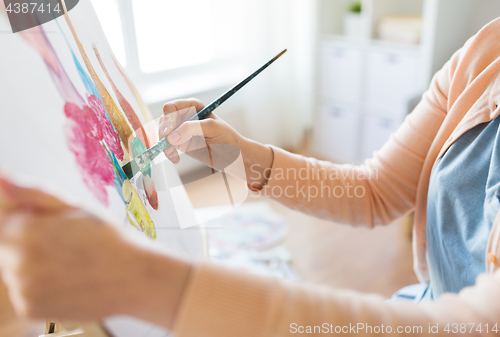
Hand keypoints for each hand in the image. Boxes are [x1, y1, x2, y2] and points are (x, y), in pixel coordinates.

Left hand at [0, 176, 190, 328]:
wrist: (133, 277)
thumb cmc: (108, 239)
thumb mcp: (74, 206)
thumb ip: (32, 192)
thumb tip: (1, 178)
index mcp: (24, 229)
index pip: (6, 222)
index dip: (33, 223)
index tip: (57, 229)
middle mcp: (16, 260)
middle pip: (9, 248)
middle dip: (30, 246)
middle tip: (68, 248)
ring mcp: (22, 287)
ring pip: (15, 272)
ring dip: (34, 268)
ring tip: (70, 266)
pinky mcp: (29, 309)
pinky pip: (24, 295)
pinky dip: (41, 290)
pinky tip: (67, 282)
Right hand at [159, 98, 274, 188]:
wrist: (233, 157)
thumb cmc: (227, 138)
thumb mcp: (211, 129)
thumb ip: (190, 129)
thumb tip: (171, 138)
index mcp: (194, 106)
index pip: (173, 107)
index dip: (168, 118)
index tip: (170, 131)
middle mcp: (186, 117)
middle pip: (165, 120)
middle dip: (164, 133)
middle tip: (170, 145)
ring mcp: (182, 131)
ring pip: (163, 133)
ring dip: (164, 144)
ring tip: (173, 154)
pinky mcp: (181, 144)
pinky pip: (167, 146)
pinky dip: (168, 153)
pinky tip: (175, 159)